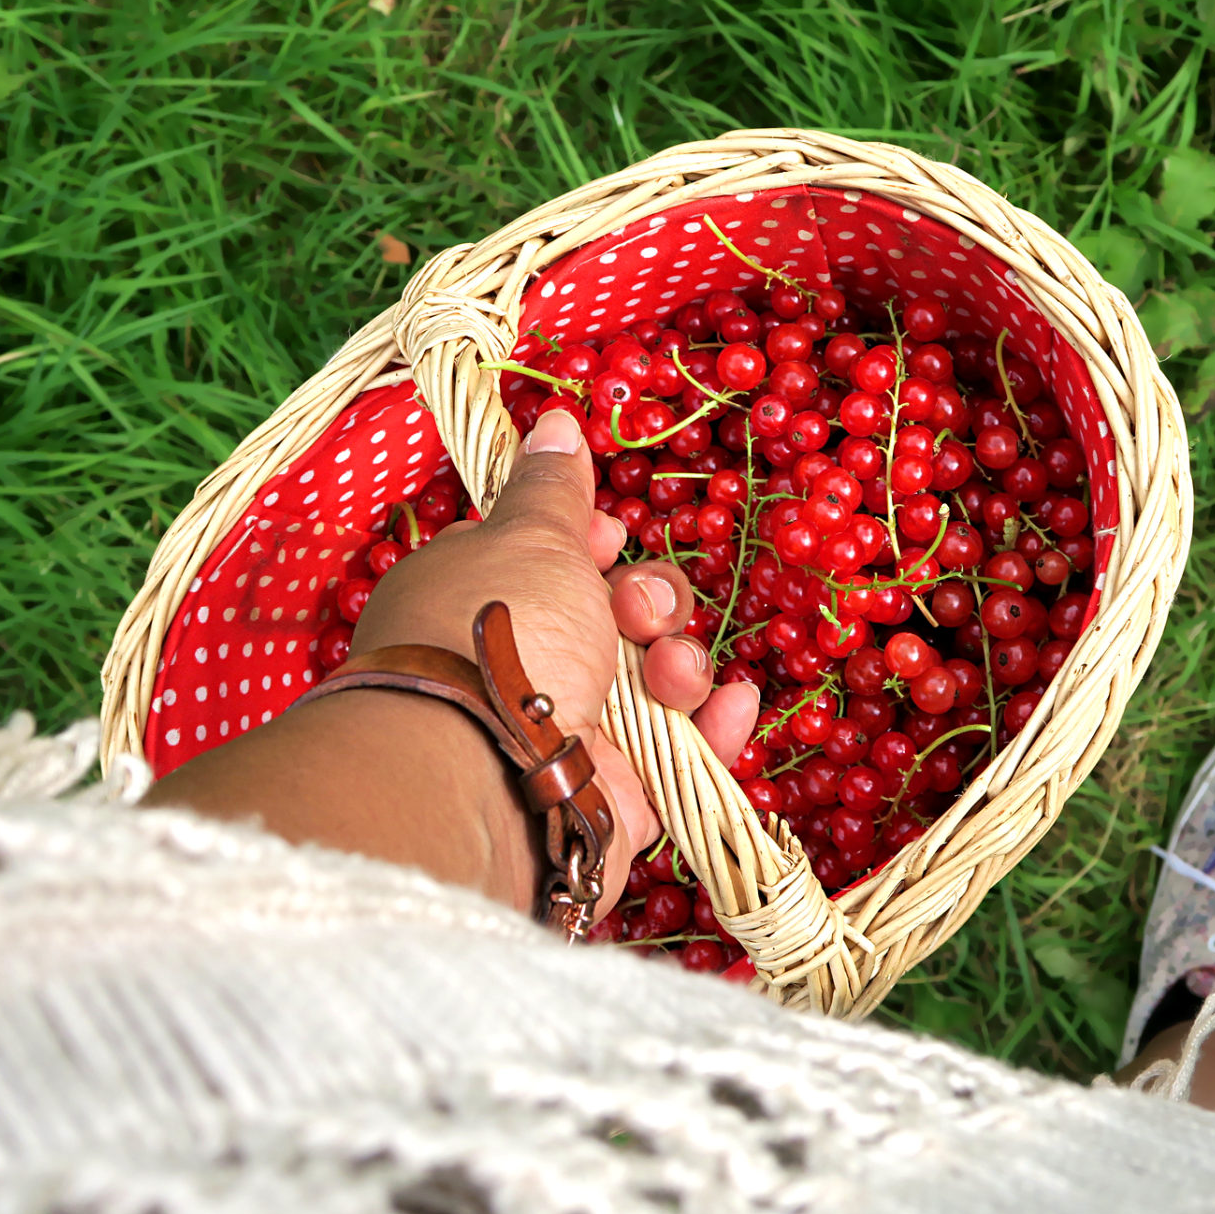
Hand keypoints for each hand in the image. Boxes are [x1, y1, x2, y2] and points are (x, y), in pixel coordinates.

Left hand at [351, 406, 759, 908]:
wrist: (492, 775)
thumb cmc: (501, 637)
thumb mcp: (529, 539)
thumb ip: (553, 490)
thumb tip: (553, 422)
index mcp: (483, 599)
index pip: (553, 562)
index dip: (594, 546)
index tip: (606, 540)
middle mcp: (523, 665)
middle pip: (620, 616)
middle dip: (648, 604)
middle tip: (633, 614)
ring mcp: (572, 732)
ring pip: (659, 681)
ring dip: (681, 664)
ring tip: (668, 679)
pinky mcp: (618, 791)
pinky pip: (684, 754)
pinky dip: (713, 730)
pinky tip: (730, 707)